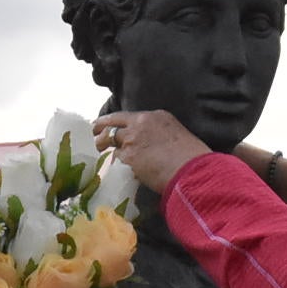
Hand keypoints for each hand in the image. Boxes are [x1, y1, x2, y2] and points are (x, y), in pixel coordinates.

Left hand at [92, 109, 212, 192]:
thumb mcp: (178, 136)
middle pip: (113, 123)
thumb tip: (151, 145)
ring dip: (106, 147)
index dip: (115, 121)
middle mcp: (141, 123)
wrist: (192, 171)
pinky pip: (117, 159)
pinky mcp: (128, 157)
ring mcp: (132, 139)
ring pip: (113, 142)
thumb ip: (160, 135)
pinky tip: (115, 168)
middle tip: (94, 134)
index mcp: (156, 116)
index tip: (107, 124)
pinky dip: (116, 163)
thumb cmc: (192, 158)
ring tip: (100, 152)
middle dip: (100, 128)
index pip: (128, 116)